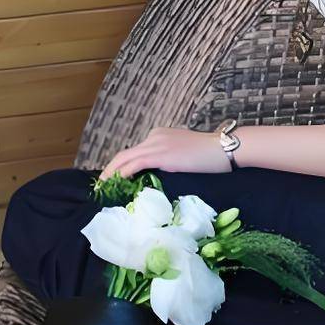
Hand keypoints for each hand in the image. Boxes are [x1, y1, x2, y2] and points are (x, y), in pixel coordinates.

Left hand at [98, 126, 231, 180]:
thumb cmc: (211, 156)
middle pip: (124, 154)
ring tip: (103, 188)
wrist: (224, 149)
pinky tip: (115, 184)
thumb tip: (161, 176)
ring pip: (125, 158)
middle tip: (100, 186)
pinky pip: (134, 164)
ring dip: (111, 173)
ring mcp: (156, 144)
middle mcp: (154, 136)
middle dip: (110, 170)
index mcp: (160, 136)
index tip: (115, 180)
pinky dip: (121, 174)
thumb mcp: (185, 156)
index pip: (136, 152)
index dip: (122, 166)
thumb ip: (171, 160)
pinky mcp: (160, 155)